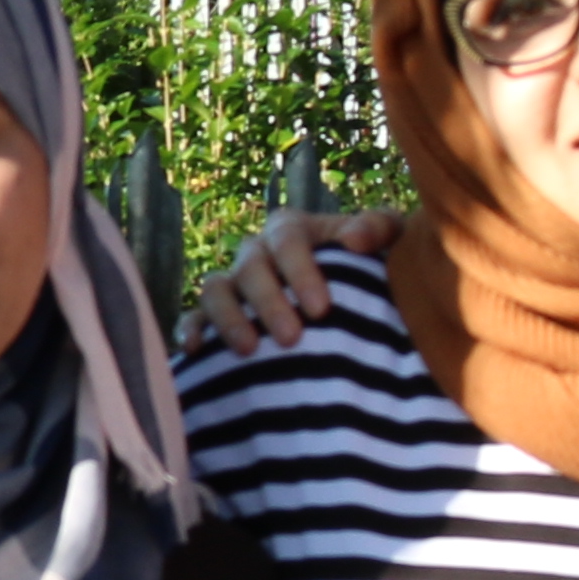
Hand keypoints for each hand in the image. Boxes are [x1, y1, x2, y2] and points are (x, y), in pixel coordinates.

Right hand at [197, 206, 398, 356]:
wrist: (357, 300)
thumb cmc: (370, 266)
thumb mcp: (387, 240)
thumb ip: (378, 228)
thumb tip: (356, 240)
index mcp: (291, 230)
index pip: (287, 240)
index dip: (300, 272)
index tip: (321, 309)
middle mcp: (256, 253)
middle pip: (250, 268)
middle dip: (268, 302)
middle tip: (291, 338)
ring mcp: (232, 284)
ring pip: (215, 290)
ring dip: (228, 318)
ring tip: (249, 351)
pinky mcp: (214, 315)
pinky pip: (193, 317)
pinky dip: (191, 330)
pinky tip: (196, 351)